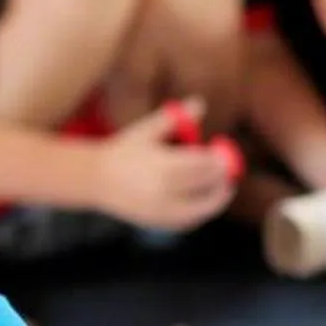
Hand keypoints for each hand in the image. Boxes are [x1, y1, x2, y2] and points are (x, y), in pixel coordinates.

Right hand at [94, 103, 238, 230]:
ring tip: (224, 186)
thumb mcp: (147, 130)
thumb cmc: (125, 150)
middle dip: (222, 176)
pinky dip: (202, 213)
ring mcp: (162, 211)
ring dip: (218, 197)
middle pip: (206, 186)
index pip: (204, 165)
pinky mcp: (158, 223)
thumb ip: (174, 118)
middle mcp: (164, 192)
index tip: (222, 150)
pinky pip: (189, 222)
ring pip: (202, 209)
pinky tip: (207, 200)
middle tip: (230, 167)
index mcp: (163, 167)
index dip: (219, 159)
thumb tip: (200, 103)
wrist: (96, 179)